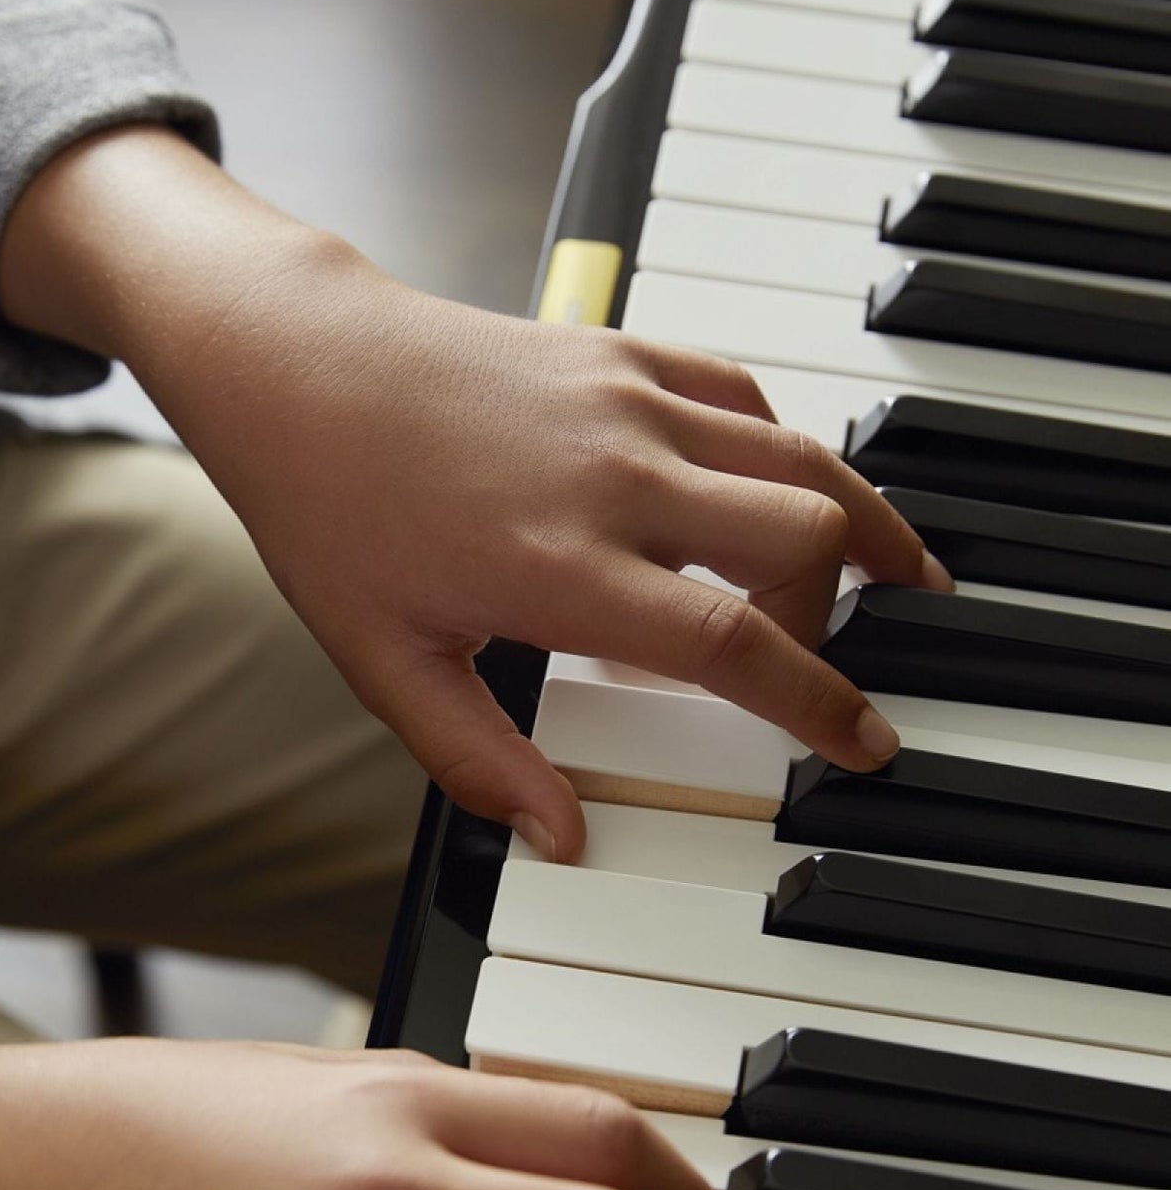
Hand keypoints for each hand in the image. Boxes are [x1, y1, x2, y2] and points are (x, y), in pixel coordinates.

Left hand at [0, 130, 949, 861]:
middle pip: (803, 536)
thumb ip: (480, 761)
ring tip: (895, 570)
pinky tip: (788, 486)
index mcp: (562, 568)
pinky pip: (746, 394)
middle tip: (836, 665)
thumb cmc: (330, 510)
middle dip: (845, 614)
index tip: (865, 741)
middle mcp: (615, 478)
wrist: (295, 366)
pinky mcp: (622, 351)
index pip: (736, 643)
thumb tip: (560, 838)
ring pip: (801, 453)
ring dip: (860, 517)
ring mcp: (627, 403)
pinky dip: (787, 446)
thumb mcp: (386, 663)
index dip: (820, 702)